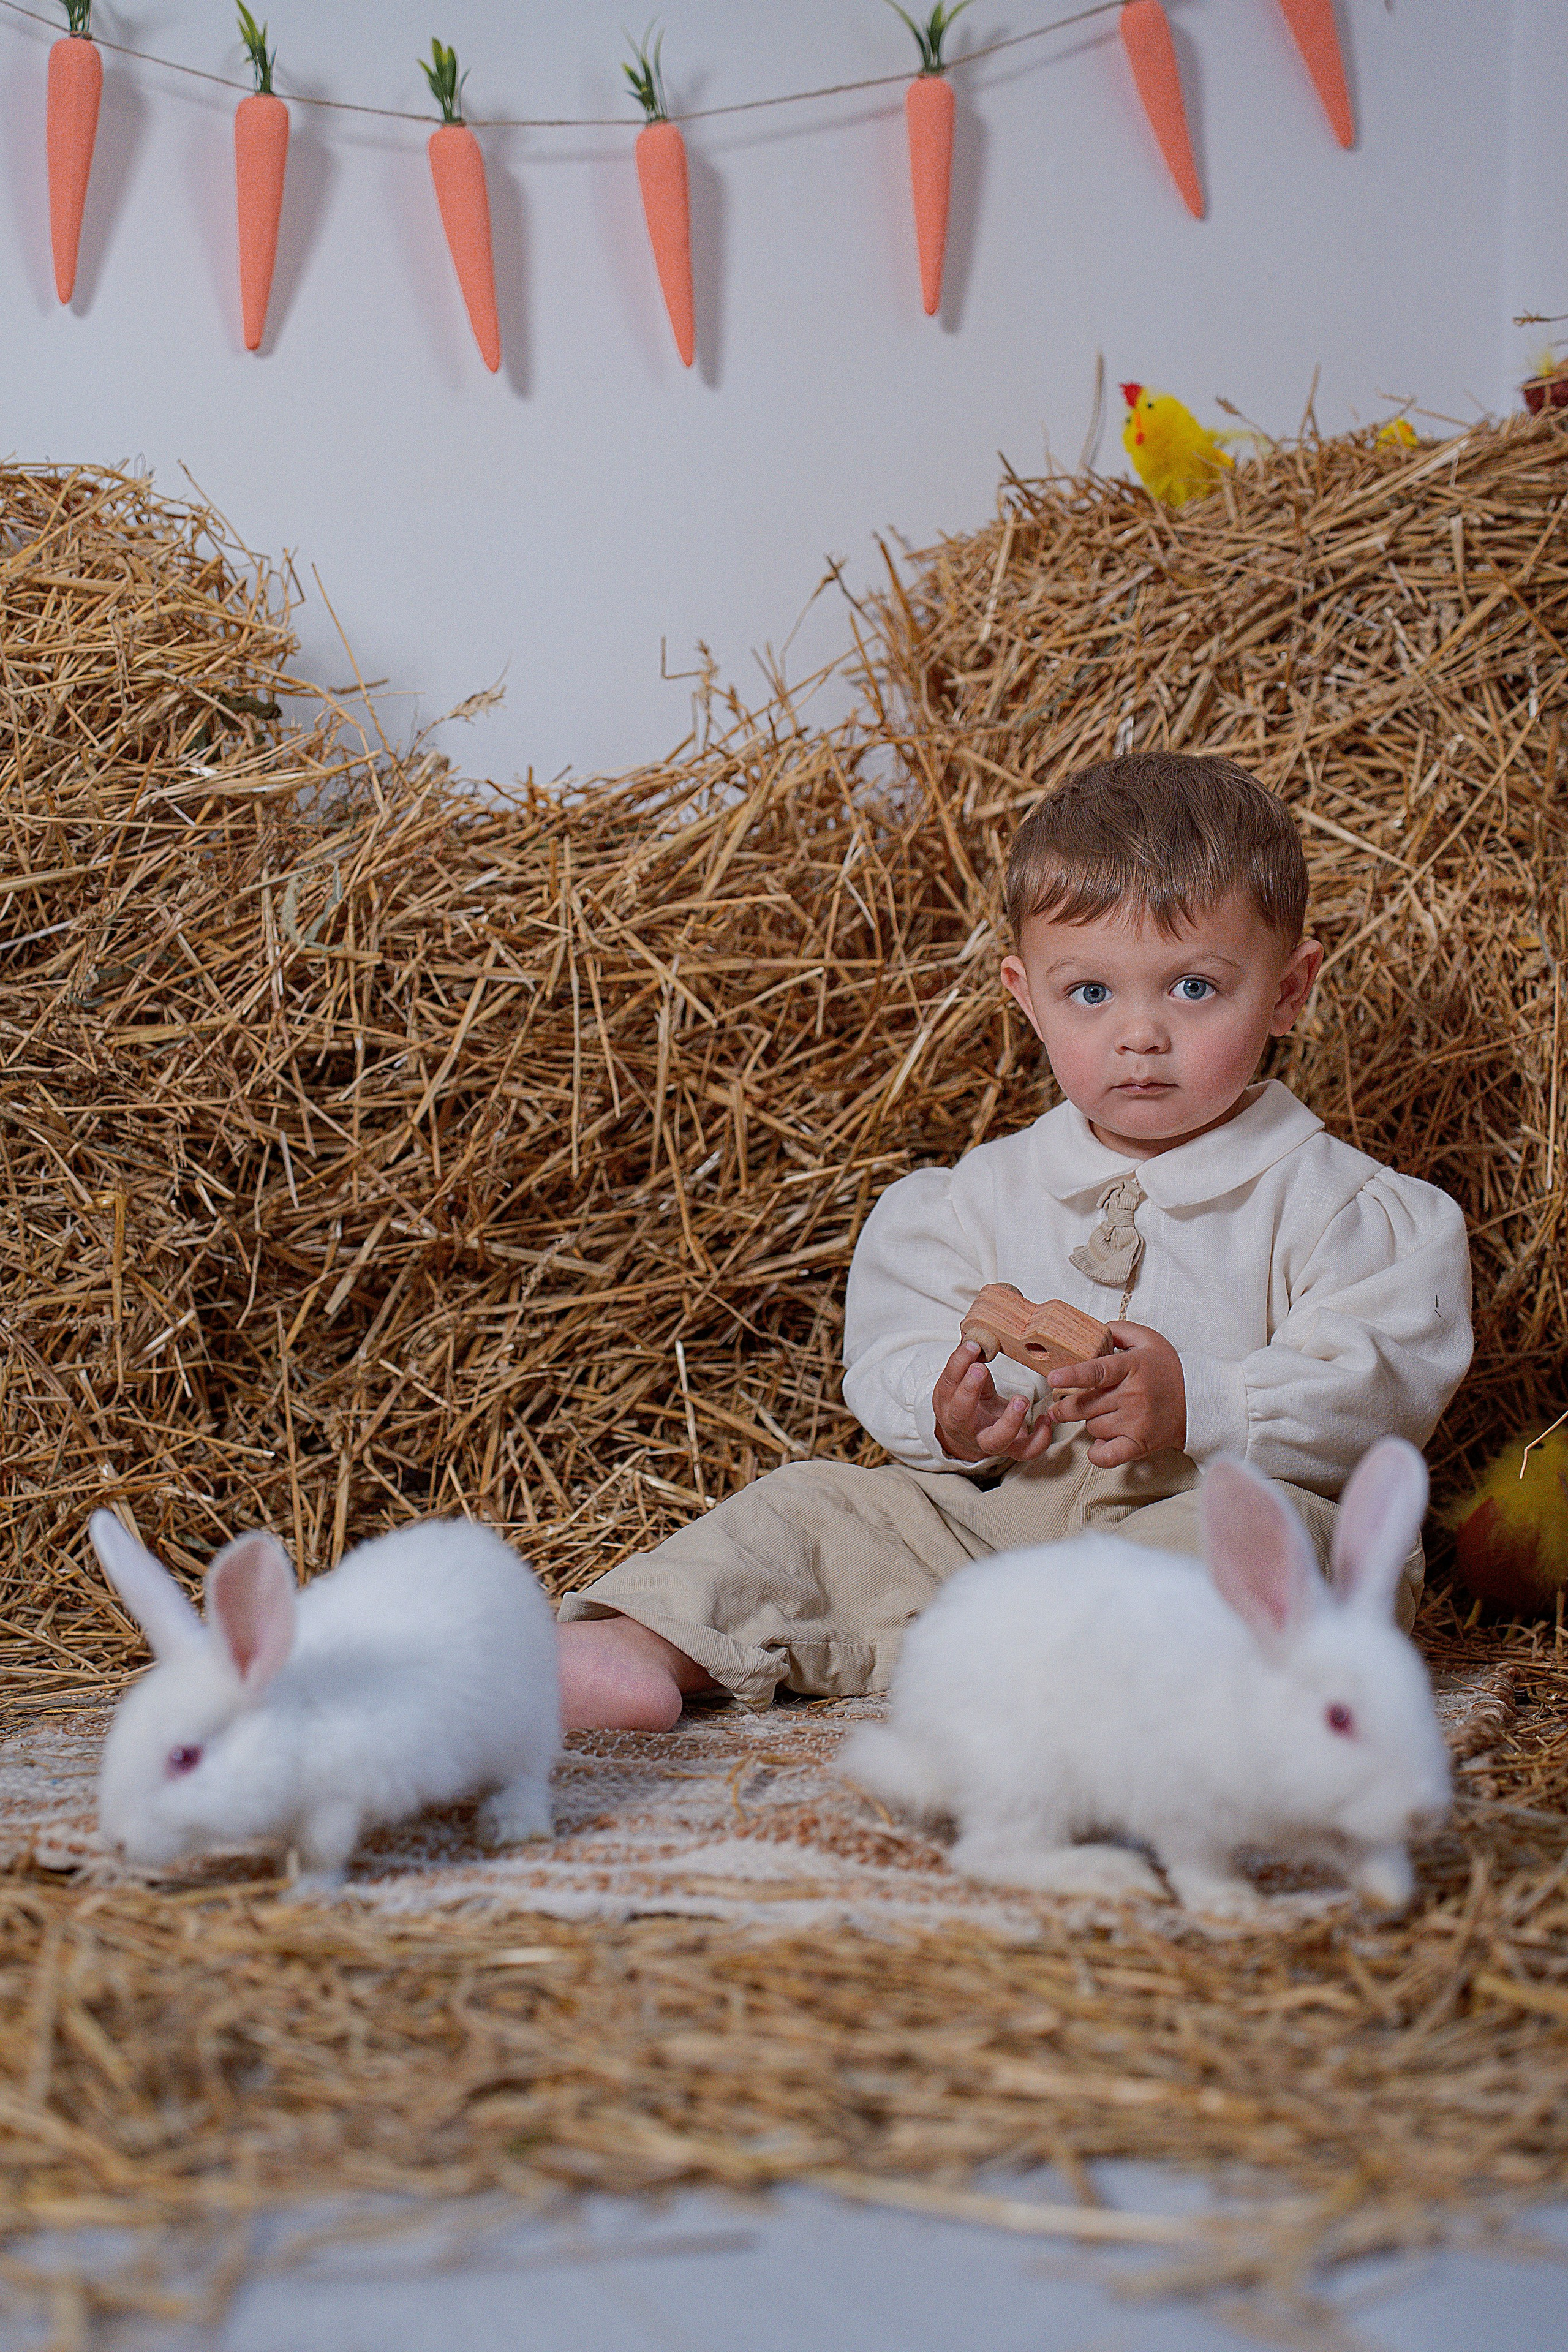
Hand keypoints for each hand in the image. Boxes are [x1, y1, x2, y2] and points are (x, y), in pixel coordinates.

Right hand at [932, 1340, 1056, 1464]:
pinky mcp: (1010, 1449)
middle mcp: (965, 1425)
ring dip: (1009, 1421)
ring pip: (995, 1441)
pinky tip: (1046, 1419)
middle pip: (961, 1416)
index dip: (958, 1364)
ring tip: (1021, 1400)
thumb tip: (978, 1332)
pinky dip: (1039, 1439)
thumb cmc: (968, 1401)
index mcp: (949, 1403)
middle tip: (980, 1369)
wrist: (969, 1435)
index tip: (972, 1345)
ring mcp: (988, 1440)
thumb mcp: (963, 1379)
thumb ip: (970, 1360)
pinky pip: (1025, 1451)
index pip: (949, 1383)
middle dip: (969, 1391)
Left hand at [1045, 1322, 1186, 1467]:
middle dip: (1065, 1406)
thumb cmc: (1168, 1370)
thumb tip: (1093, 1330)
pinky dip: (1098, 1453)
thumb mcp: (1148, 1340)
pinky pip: (1107, 1455)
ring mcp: (1136, 1422)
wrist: (1198, 1402)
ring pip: (1092, 1426)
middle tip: (1060, 1403)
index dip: (1071, 1376)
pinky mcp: (1139, 1444)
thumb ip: (1118, 1330)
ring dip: (1090, 1422)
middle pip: (1084, 1404)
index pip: (1097, 1371)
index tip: (1052, 1379)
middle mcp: (1133, 1396)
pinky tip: (1099, 1444)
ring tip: (1102, 1413)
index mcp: (1132, 1368)